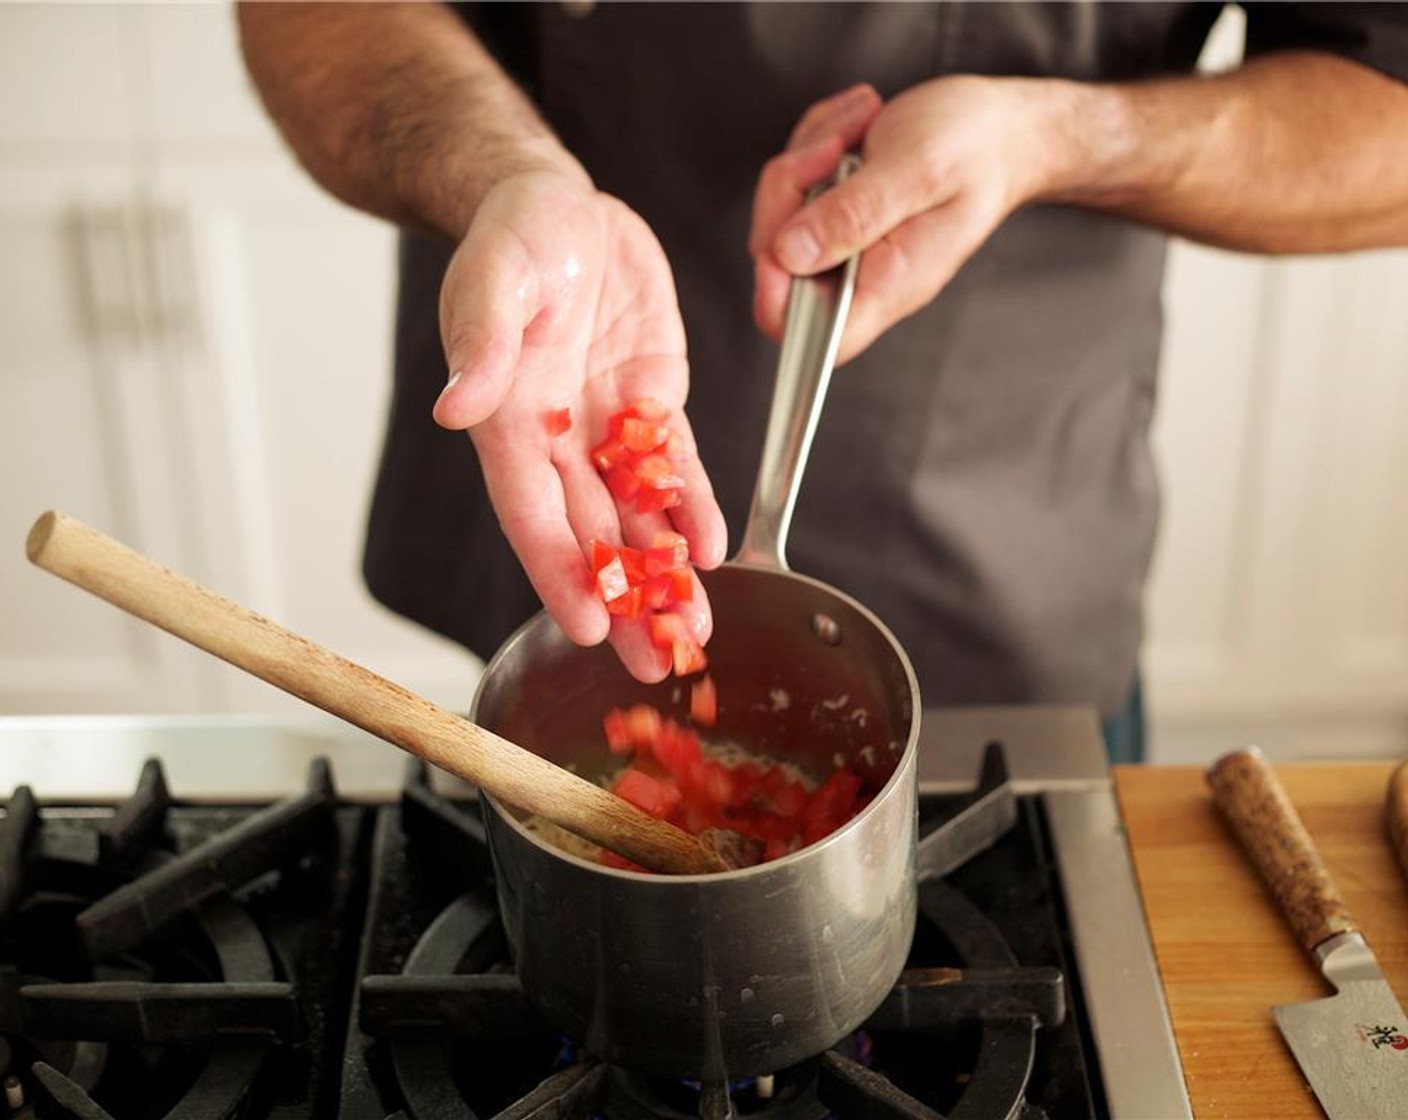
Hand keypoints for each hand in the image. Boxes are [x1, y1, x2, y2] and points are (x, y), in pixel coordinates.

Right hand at [433, 169, 727, 681]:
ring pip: (639, 514)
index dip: (561, 572)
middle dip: (625, 601)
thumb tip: (458, 406)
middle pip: (590, 534)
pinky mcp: (653, 403)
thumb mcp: (494, 271)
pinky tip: (714, 550)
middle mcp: (555, 438)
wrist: (557, 205)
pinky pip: (677, 465)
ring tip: (694, 630)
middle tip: (657, 663)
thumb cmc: (512, 234)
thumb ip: (479, 336)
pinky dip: (694, 507)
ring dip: (666, 574)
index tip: (591, 627)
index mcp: (508, 419)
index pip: (532, 512)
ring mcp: (605, 426)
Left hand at [752, 76, 1064, 361]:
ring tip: (863, 124)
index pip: (810, 335)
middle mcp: (858, 275)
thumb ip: (855, 215)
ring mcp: (842, 246)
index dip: (777, 297)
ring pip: (778, 214)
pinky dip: (815, 142)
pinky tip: (859, 124)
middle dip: (790, 188)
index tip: (784, 234)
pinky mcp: (832, 215)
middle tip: (837, 145)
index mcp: (884, 286)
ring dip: (809, 152)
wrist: (1004, 129)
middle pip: (776, 262)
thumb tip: (791, 254)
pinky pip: (792, 182)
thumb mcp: (918, 170)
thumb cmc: (977, 149)